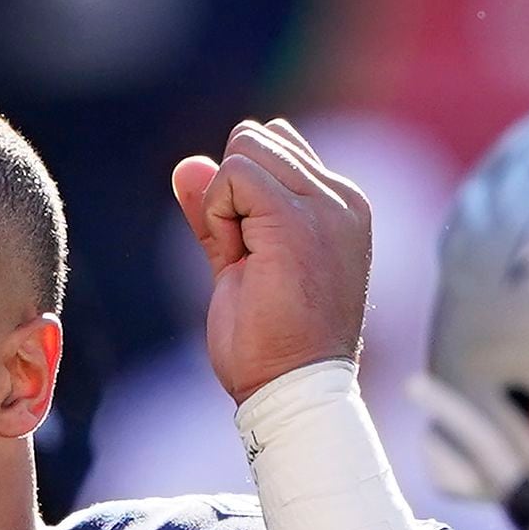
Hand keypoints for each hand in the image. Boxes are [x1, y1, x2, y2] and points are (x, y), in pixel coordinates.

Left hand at [171, 118, 376, 402]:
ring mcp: (324, 206)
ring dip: (223, 206)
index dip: (240, 193)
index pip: (275, 147)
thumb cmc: (272, 342)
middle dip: (230, 194)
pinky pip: (234, 175)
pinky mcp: (295, 218)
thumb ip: (217, 210)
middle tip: (246, 259)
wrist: (291, 390)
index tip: (254, 252)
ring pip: (244, 149)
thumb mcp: (240, 261)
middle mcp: (341, 198)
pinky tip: (237, 258)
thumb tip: (187, 165)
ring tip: (248, 263)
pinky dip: (216, 215)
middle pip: (256, 139)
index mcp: (340, 205)